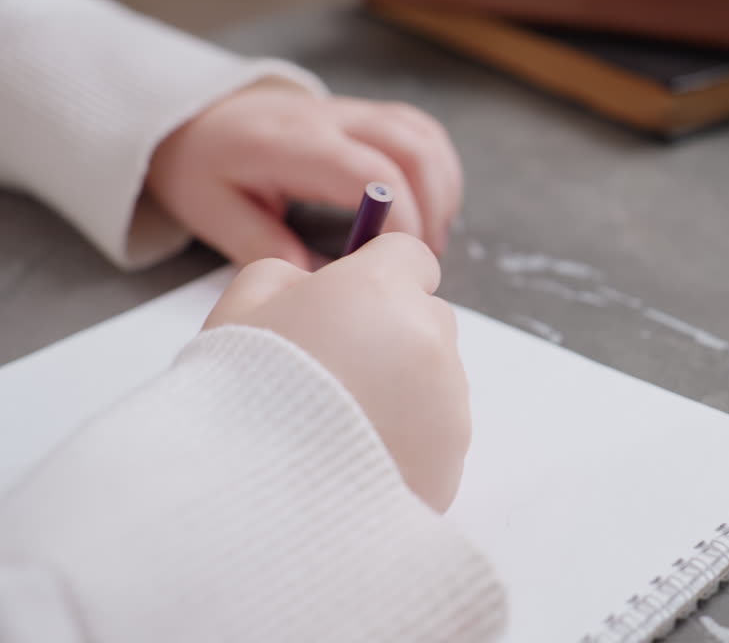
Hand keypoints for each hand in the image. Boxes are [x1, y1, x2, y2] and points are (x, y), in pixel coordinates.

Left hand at [147, 84, 461, 267]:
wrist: (199, 119)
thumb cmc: (206, 169)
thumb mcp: (215, 215)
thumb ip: (264, 248)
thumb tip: (318, 282)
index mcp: (292, 143)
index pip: (371, 174)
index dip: (399, 220)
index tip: (397, 262)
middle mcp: (331, 119)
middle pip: (412, 148)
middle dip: (432, 208)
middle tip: (422, 258)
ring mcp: (354, 111)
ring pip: (424, 137)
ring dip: (442, 189)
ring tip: (430, 237)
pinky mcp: (369, 115)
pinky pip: (423, 131)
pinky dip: (439, 170)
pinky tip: (430, 207)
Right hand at [202, 233, 469, 511]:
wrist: (256, 509)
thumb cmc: (238, 401)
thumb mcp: (240, 312)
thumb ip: (284, 279)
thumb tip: (312, 284)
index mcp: (383, 292)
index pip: (411, 258)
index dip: (378, 275)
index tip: (348, 301)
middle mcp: (431, 341)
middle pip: (428, 317)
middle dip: (390, 332)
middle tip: (332, 371)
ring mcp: (449, 405)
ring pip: (435, 379)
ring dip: (400, 389)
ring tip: (336, 427)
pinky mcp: (453, 460)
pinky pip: (436, 435)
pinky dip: (406, 440)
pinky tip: (354, 462)